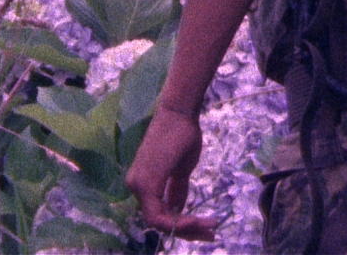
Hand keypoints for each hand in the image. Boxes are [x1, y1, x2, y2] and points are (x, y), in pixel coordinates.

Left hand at [126, 108, 216, 241]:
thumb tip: (178, 207)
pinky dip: (181, 221)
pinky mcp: (146, 183)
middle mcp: (135, 186)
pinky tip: (200, 221)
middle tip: (211, 233)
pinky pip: (160, 215)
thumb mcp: (181, 169)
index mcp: (141, 183)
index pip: (158, 215)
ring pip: (160, 222)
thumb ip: (176, 189)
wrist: (179, 113)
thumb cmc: (182, 135)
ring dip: (187, 227)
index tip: (204, 226)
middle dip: (187, 230)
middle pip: (159, 222)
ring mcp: (138, 185)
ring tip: (211, 227)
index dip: (180, 225)